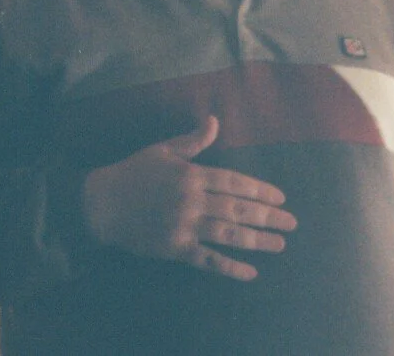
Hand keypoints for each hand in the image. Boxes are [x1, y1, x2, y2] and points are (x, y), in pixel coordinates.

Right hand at [80, 115, 295, 279]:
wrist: (101, 204)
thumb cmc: (133, 173)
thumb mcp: (163, 150)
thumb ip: (193, 140)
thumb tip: (215, 120)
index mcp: (190, 174)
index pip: (233, 181)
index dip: (259, 189)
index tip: (280, 198)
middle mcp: (191, 200)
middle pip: (237, 208)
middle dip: (267, 216)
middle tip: (291, 223)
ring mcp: (184, 225)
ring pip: (228, 234)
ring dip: (257, 240)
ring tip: (279, 244)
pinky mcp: (175, 247)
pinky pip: (208, 259)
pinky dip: (230, 267)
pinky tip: (251, 272)